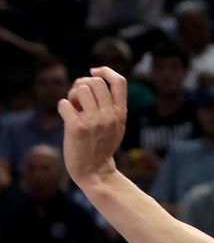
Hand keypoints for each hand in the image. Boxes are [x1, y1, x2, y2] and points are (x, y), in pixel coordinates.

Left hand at [58, 67, 127, 188]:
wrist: (94, 171)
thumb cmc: (102, 146)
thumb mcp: (117, 125)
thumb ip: (112, 106)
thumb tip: (94, 80)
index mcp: (121, 113)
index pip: (120, 81)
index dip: (106, 71)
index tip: (94, 71)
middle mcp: (110, 115)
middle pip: (96, 82)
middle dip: (82, 84)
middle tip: (78, 98)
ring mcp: (94, 121)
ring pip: (81, 89)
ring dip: (72, 95)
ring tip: (73, 108)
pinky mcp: (77, 128)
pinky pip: (64, 103)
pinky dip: (62, 107)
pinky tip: (66, 116)